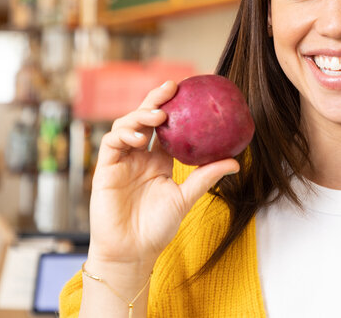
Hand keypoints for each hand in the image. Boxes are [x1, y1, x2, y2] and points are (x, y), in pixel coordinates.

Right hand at [87, 80, 239, 267]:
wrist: (131, 252)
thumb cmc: (157, 228)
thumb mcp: (185, 198)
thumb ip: (205, 178)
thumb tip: (235, 162)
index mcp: (159, 160)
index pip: (165, 127)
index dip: (174, 107)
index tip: (189, 91)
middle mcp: (139, 156)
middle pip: (145, 118)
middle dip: (155, 100)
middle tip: (171, 88)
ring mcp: (121, 160)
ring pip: (126, 125)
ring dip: (141, 115)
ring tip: (159, 115)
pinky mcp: (105, 168)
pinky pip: (111, 143)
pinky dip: (124, 134)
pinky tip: (139, 137)